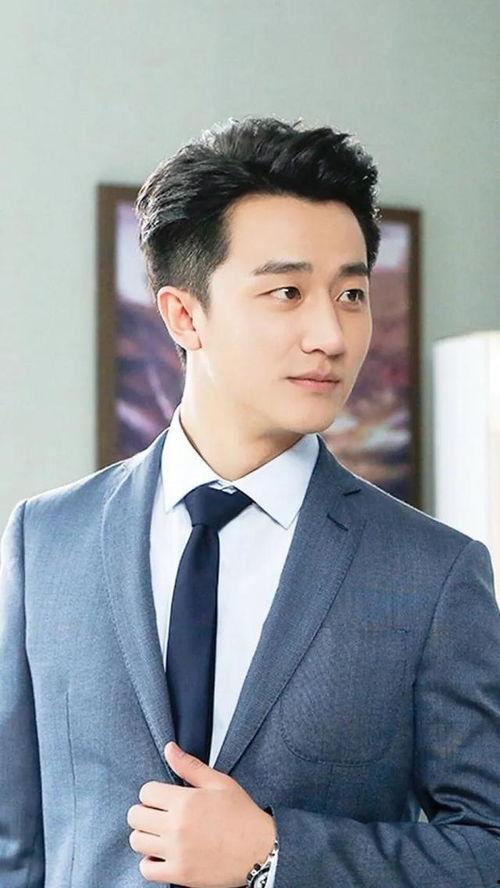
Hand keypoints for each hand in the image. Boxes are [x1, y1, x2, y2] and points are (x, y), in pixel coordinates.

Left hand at [127, 741, 276, 886]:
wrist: (261, 850)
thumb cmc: (242, 815)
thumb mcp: (219, 783)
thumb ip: (190, 766)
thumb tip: (169, 748)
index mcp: (185, 801)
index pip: (146, 792)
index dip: (153, 793)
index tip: (163, 798)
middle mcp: (177, 826)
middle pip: (136, 816)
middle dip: (145, 812)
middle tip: (159, 815)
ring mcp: (177, 852)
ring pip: (137, 841)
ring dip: (145, 836)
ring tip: (160, 834)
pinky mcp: (180, 873)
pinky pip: (147, 869)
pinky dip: (150, 862)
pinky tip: (162, 854)